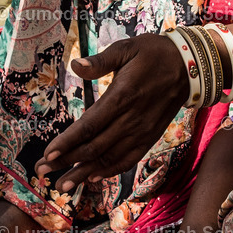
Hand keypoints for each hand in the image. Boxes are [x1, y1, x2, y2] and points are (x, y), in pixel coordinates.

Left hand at [35, 34, 188, 190]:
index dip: (68, 142)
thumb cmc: (154, 53)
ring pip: (109, 158)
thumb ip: (100, 60)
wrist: (189, 66)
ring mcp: (142, 130)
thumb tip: (75, 65)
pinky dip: (110, 170)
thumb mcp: (127, 48)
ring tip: (63, 184)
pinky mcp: (150, 136)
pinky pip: (128, 159)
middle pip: (95, 147)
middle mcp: (132, 118)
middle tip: (43, 171)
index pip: (90, 125)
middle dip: (67, 161)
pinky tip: (93, 177)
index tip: (48, 154)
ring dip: (84, 172)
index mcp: (123, 95)